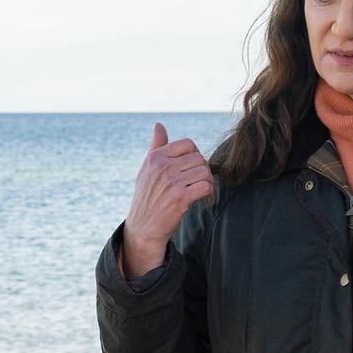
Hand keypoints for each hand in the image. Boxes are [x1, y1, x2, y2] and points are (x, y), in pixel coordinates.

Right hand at [121, 123, 214, 277]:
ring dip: (208, 180)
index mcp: (155, 157)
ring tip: (201, 188)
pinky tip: (203, 197)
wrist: (143, 228)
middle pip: (199, 157)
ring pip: (204, 171)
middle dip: (203, 168)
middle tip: (199, 180)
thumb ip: (155, 146)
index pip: (187, 144)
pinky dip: (209, 191)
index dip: (195, 154)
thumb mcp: (146, 169)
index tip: (192, 167)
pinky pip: (206, 186)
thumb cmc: (146, 197)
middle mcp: (163, 167)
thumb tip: (159, 125)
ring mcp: (172, 182)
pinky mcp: (181, 198)